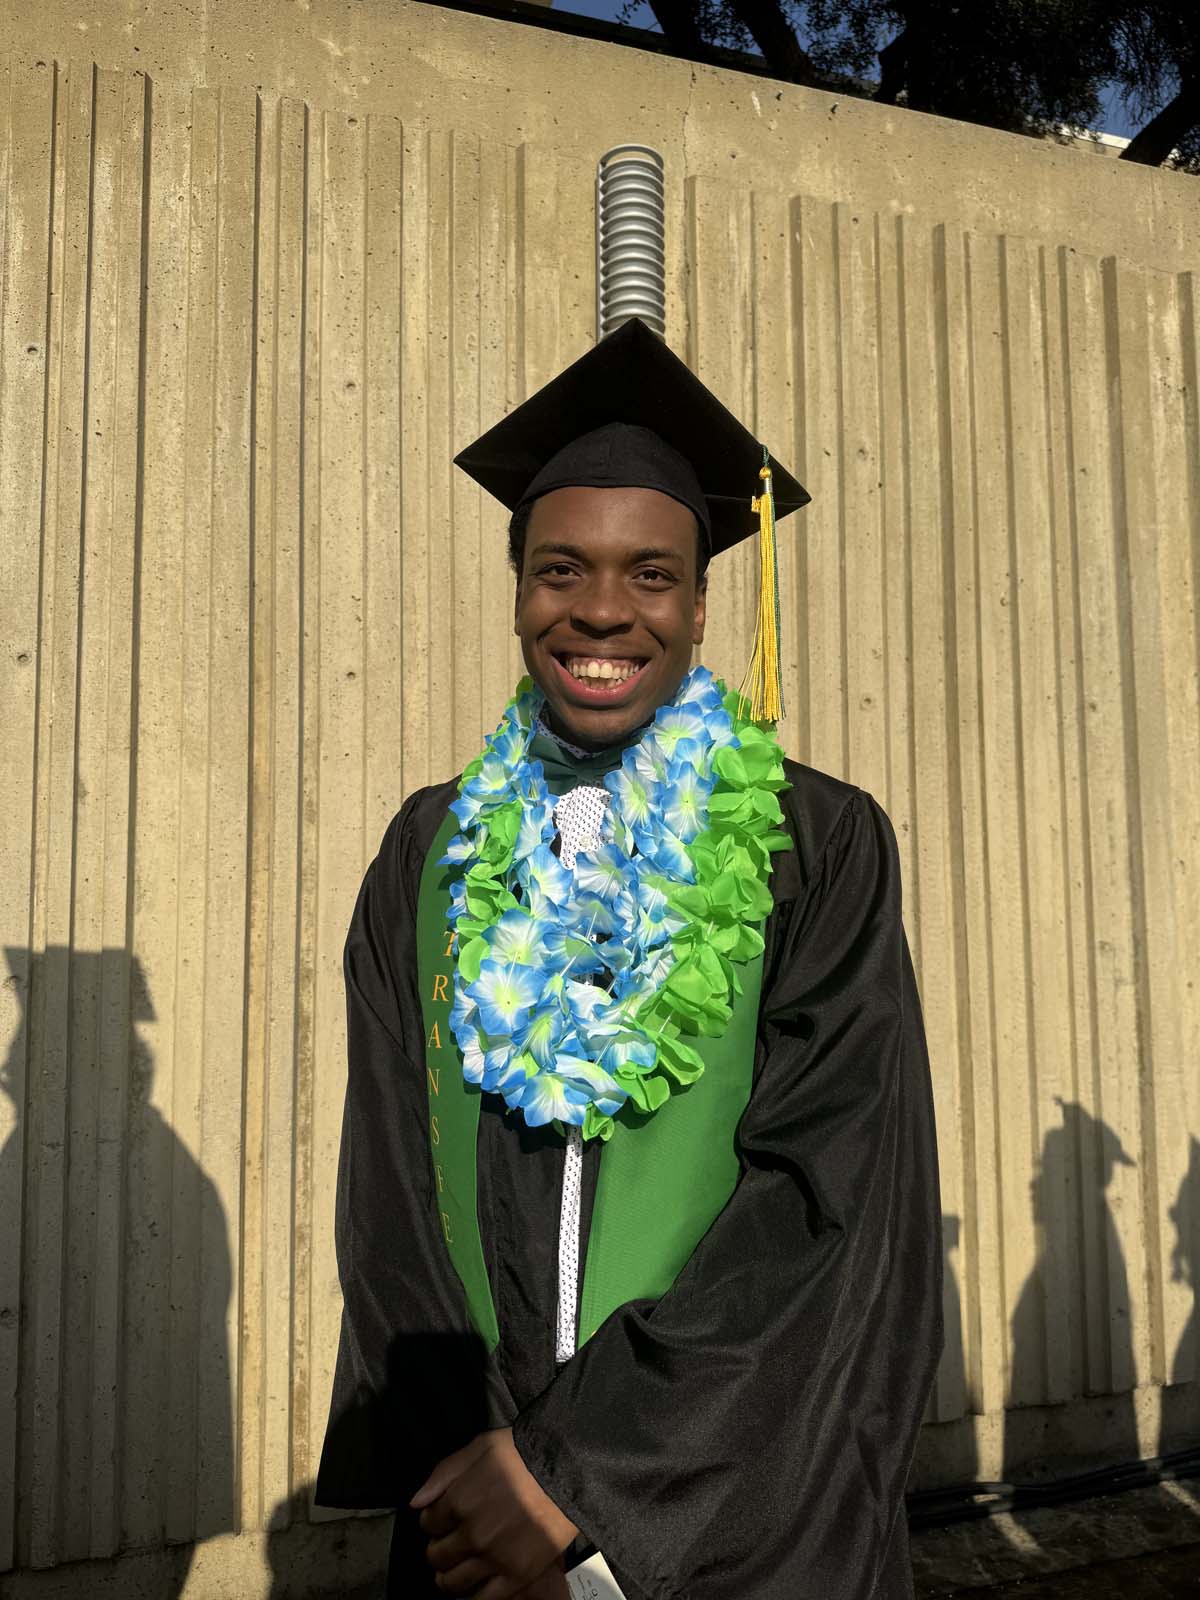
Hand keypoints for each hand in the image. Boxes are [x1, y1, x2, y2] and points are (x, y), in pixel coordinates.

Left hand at [411, 1428, 577, 1599]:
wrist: (569, 1469)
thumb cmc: (523, 1452)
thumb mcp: (480, 1446)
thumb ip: (444, 1473)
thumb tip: (416, 1502)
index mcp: (459, 1502)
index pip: (427, 1523)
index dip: (433, 1519)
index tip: (444, 1517)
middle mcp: (471, 1535)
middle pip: (437, 1555)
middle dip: (439, 1547)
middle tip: (451, 1541)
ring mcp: (493, 1559)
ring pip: (453, 1582)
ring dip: (448, 1575)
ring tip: (458, 1566)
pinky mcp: (516, 1577)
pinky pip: (483, 1599)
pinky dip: (471, 1597)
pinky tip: (474, 1585)